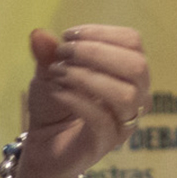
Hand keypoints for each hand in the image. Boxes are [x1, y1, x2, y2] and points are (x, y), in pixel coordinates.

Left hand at [14, 25, 148, 177]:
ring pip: (126, 95)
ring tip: (58, 74)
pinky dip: (77, 100)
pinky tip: (57, 92)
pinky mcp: (106, 142)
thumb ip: (48, 52)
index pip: (133, 42)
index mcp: (127, 73)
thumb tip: (39, 33)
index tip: (68, 35)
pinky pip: (102, 119)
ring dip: (87, 77)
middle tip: (63, 54)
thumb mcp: (49, 71)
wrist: (42, 144)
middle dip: (96, 53)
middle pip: (137, 66)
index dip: (102, 33)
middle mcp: (135, 97)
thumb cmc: (55, 104)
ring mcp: (124, 122)